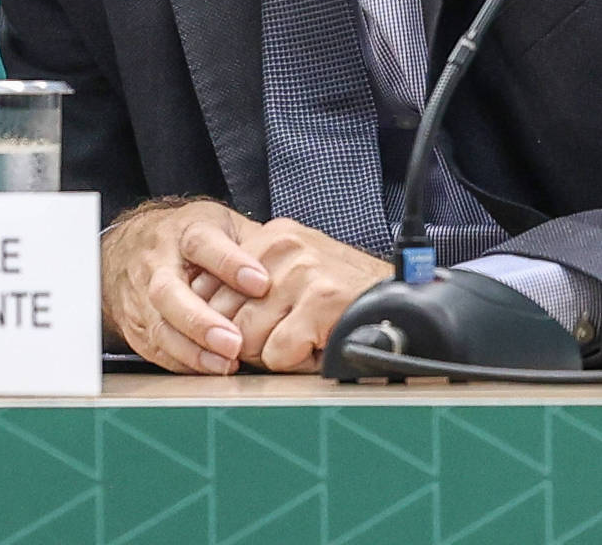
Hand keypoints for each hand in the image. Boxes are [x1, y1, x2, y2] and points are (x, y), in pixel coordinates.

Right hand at [99, 199, 273, 373]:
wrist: (131, 246)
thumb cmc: (188, 238)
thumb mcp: (221, 225)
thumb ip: (253, 244)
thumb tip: (294, 265)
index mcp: (183, 232)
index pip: (202, 243)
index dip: (230, 263)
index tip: (261, 283)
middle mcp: (156, 262)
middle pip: (168, 291)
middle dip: (200, 321)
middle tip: (235, 342)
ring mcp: (139, 295)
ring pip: (158, 326)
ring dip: (193, 350)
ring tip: (226, 364)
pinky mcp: (135, 324)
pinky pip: (155, 348)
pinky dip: (183, 362)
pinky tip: (209, 369)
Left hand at [195, 218, 388, 371]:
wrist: (401, 303)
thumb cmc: (340, 298)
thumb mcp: (291, 276)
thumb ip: (246, 286)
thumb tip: (200, 313)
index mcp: (270, 238)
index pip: (208, 288)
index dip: (225, 321)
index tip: (245, 329)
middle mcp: (282, 247)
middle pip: (223, 316)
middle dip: (247, 341)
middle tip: (284, 337)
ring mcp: (302, 271)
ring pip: (247, 338)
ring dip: (273, 353)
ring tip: (303, 339)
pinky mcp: (321, 299)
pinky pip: (278, 353)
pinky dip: (296, 363)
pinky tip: (318, 345)